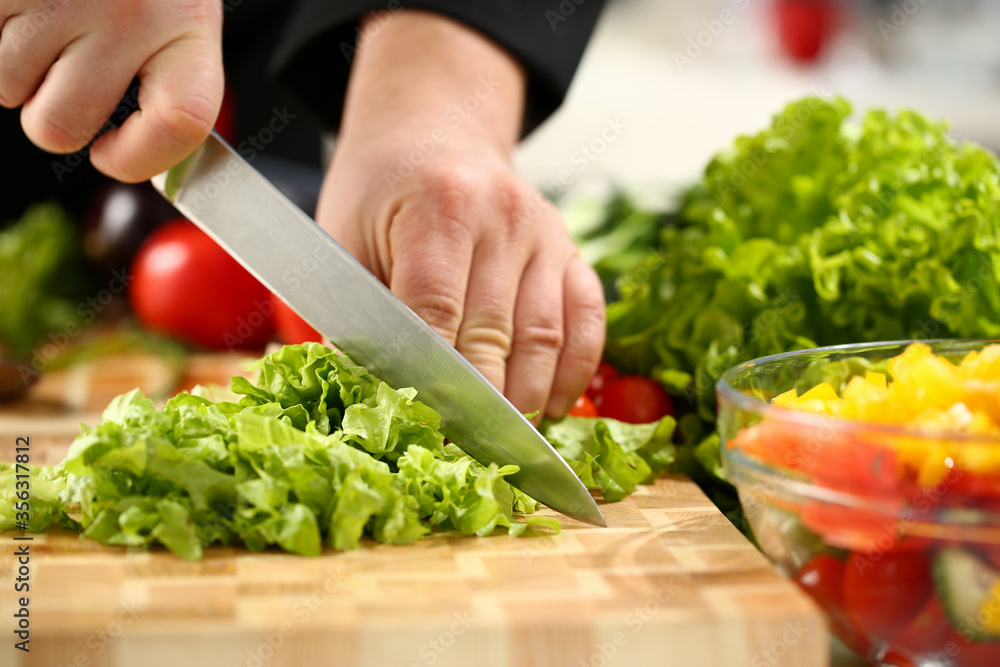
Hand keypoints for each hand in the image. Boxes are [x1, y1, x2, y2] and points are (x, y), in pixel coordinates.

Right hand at [0, 0, 223, 180]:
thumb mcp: (176, 11)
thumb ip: (168, 86)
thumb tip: (129, 161)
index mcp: (187, 24)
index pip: (182, 122)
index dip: (142, 158)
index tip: (115, 154)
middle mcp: (128, 10)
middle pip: (60, 127)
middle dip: (50, 111)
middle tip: (62, 67)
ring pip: (6, 86)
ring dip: (13, 61)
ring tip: (45, 9)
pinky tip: (18, 1)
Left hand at [318, 10, 604, 419]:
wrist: (435, 132)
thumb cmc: (380, 192)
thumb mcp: (345, 238)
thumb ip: (360, 311)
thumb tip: (377, 395)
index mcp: (439, 205)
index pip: (438, 312)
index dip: (433, 381)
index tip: (426, 432)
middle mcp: (504, 215)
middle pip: (496, 333)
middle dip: (479, 406)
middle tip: (463, 455)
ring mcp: (546, 232)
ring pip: (546, 335)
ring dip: (527, 399)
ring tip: (505, 444)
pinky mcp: (571, 249)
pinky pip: (587, 319)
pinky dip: (574, 370)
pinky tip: (554, 405)